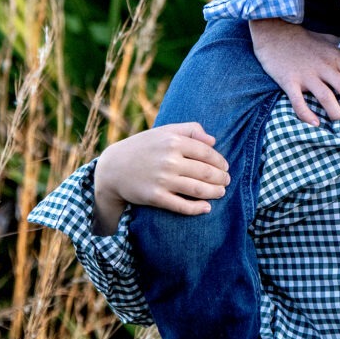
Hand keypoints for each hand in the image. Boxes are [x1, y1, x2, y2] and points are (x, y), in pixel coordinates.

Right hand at [92, 123, 228, 228]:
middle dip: (221, 178)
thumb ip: (189, 130)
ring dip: (214, 193)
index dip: (220, 162)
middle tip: (226, 181)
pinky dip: (197, 208)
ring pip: (198, 189)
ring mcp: (162, 180)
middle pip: (206, 172)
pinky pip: (182, 206)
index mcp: (173, 142)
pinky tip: (206, 208)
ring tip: (221, 193)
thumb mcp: (163, 131)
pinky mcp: (155, 197)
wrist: (113, 168)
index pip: (207, 153)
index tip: (225, 167)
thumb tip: (213, 141)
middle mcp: (169, 160)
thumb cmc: (142, 147)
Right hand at [249, 18, 339, 124]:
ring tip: (339, 122)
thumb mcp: (327, 41)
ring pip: (326, 97)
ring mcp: (306, 74)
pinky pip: (298, 102)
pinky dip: (307, 115)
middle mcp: (323, 66)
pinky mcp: (288, 81)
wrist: (274, 32)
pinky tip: (315, 123)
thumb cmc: (303, 40)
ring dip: (336, 113)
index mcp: (335, 57)